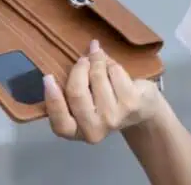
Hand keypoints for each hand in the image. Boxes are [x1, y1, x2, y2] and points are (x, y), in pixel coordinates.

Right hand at [44, 39, 162, 143]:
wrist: (142, 112)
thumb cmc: (107, 105)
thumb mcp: (86, 104)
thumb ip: (75, 90)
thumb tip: (77, 58)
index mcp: (77, 133)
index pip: (59, 121)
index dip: (52, 98)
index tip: (47, 77)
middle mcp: (94, 129)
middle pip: (77, 93)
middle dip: (78, 70)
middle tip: (82, 59)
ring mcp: (113, 118)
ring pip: (97, 78)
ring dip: (97, 62)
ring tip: (97, 57)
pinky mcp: (131, 103)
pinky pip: (115, 73)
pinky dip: (111, 64)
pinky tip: (112, 65)